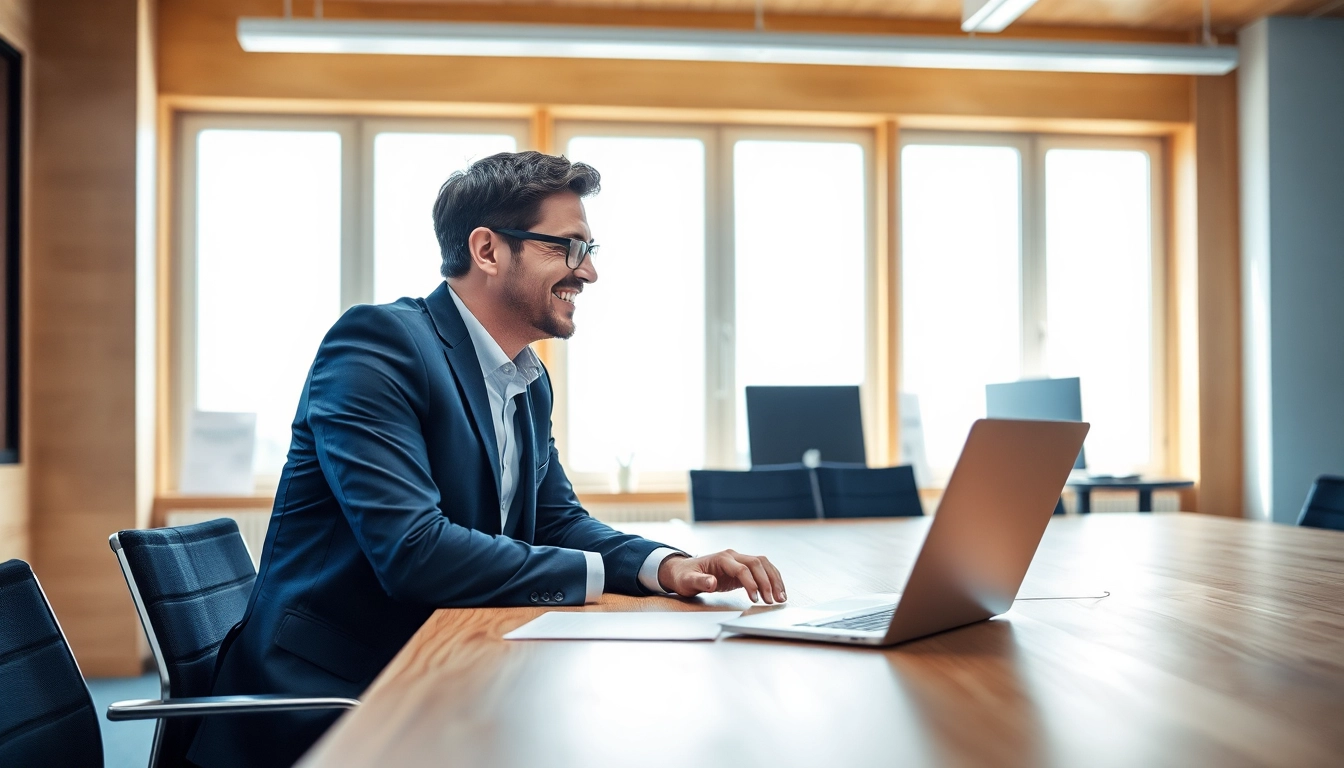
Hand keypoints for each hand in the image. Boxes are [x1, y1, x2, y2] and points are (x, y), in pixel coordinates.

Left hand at [657, 550, 786, 603]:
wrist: (684, 570)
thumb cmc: (685, 576)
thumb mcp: (687, 581)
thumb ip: (699, 582)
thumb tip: (712, 583)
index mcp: (722, 558)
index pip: (742, 569)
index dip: (751, 583)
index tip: (756, 599)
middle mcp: (733, 556)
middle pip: (757, 564)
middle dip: (767, 582)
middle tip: (773, 601)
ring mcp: (739, 560)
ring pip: (764, 564)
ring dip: (774, 580)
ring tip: (781, 597)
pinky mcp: (743, 568)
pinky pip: (762, 570)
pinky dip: (772, 579)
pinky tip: (777, 591)